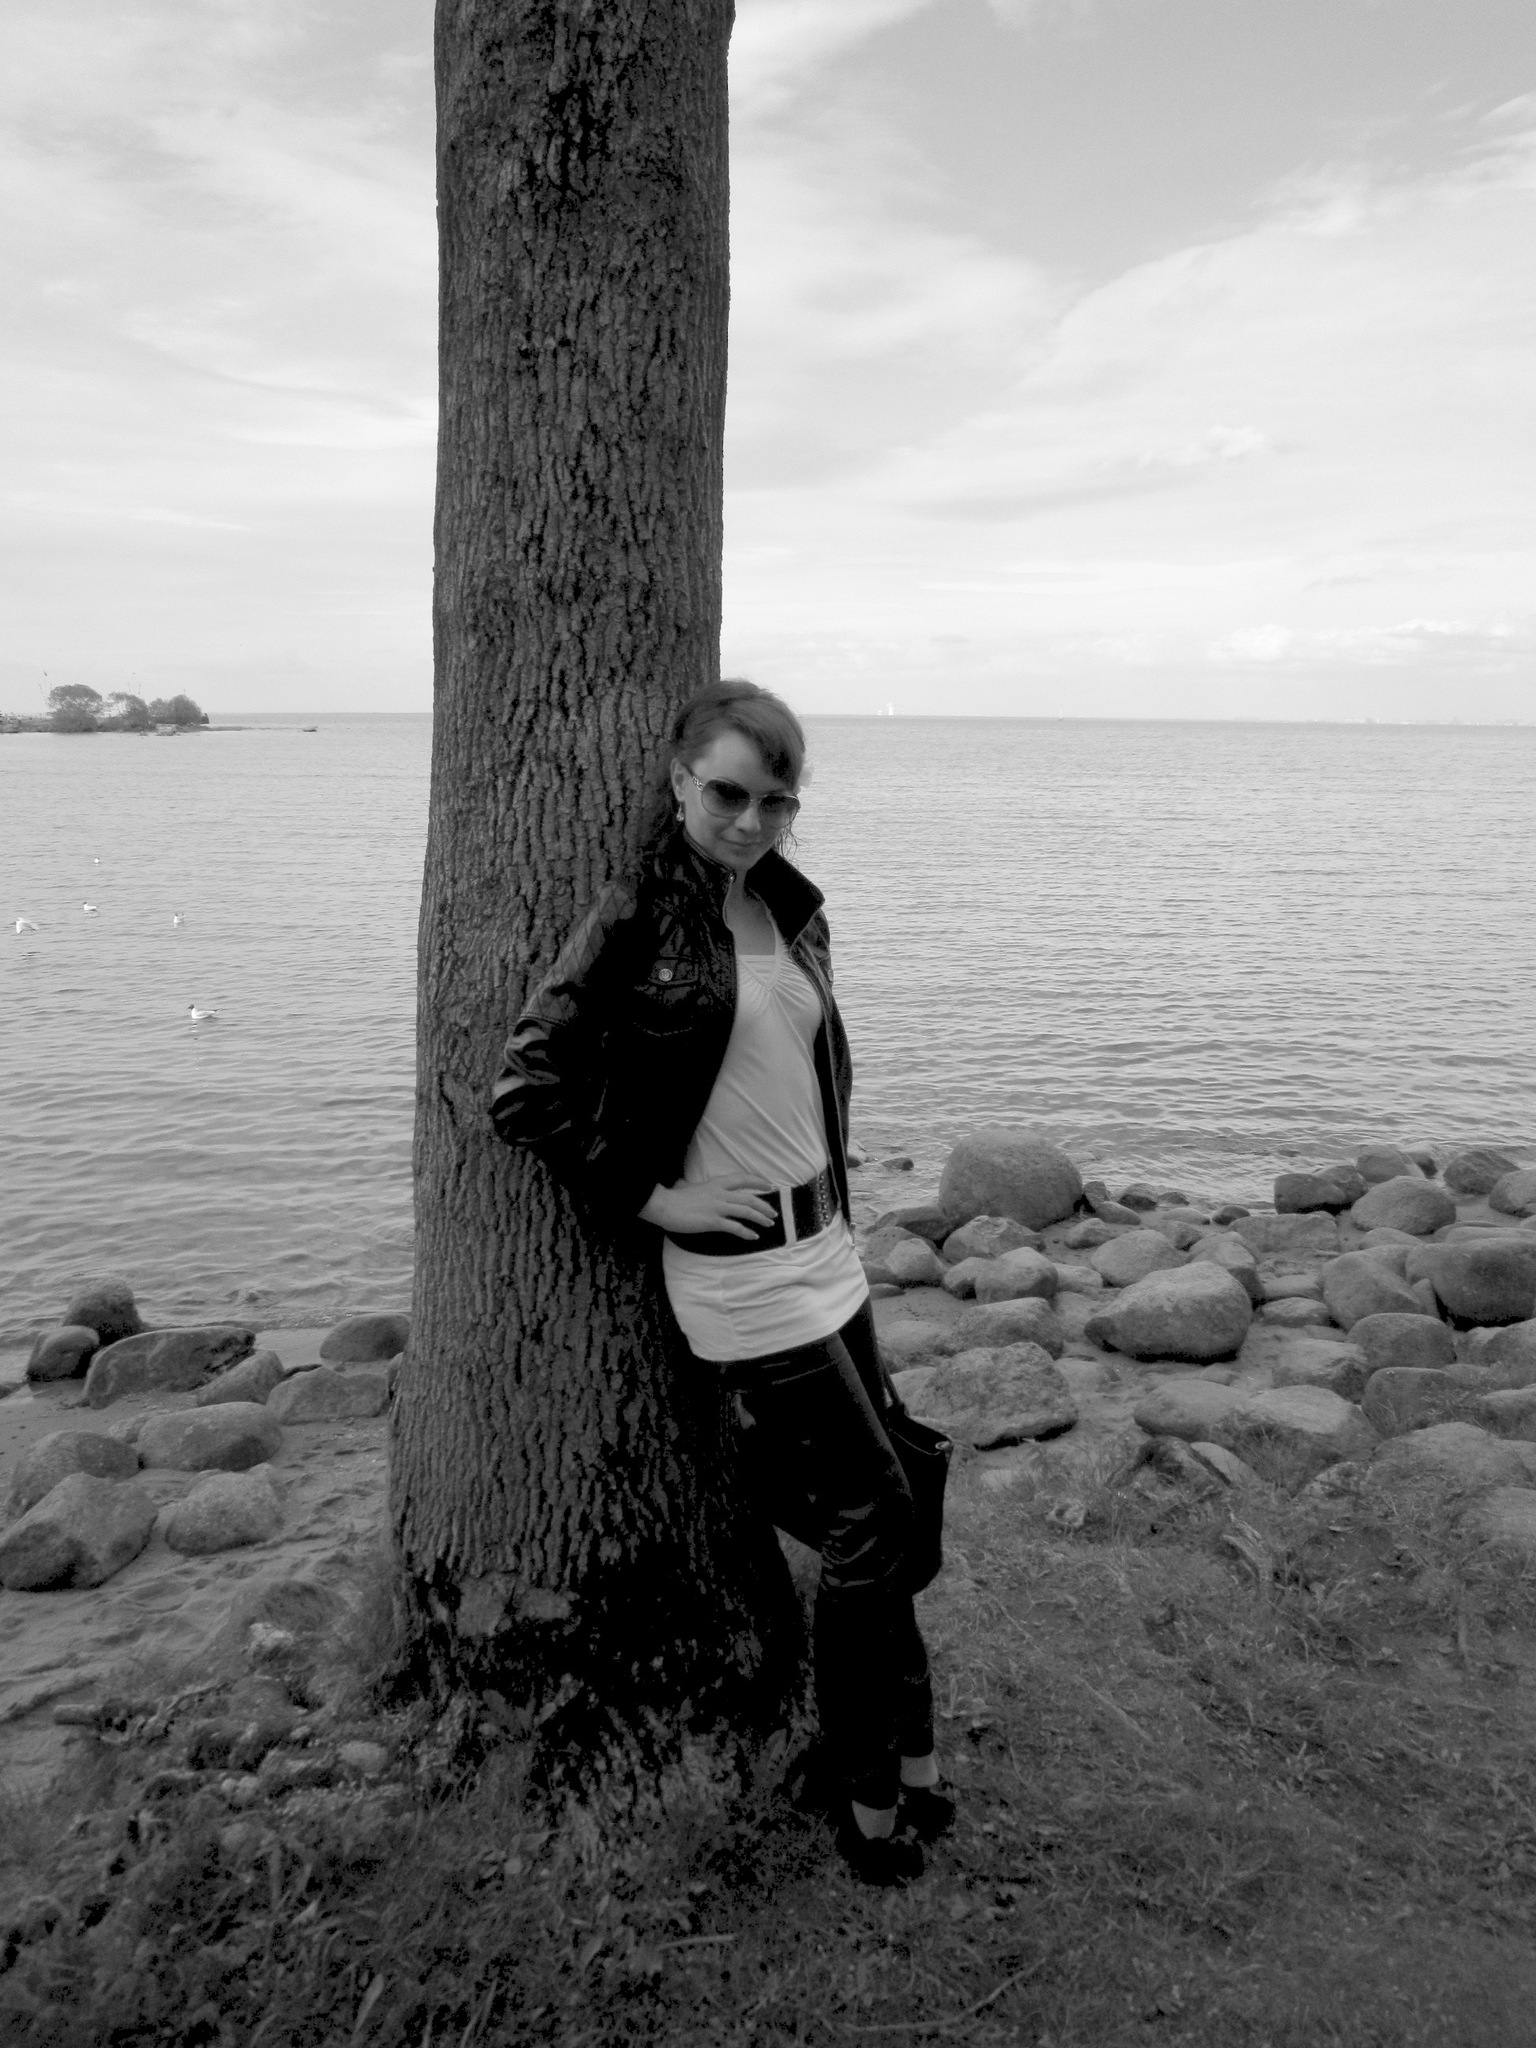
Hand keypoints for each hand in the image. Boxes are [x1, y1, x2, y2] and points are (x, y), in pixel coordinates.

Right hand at [640, 1173, 777, 1238]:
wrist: (663, 1205)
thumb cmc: (671, 1197)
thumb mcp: (684, 1187)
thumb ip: (688, 1185)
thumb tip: (682, 1184)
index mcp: (715, 1184)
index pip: (742, 1179)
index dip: (758, 1182)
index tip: (770, 1185)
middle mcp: (720, 1194)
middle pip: (749, 1198)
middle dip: (764, 1205)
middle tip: (774, 1212)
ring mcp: (717, 1207)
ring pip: (746, 1211)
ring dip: (760, 1217)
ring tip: (769, 1224)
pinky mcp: (712, 1221)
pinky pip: (735, 1227)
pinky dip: (747, 1232)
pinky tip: (754, 1237)